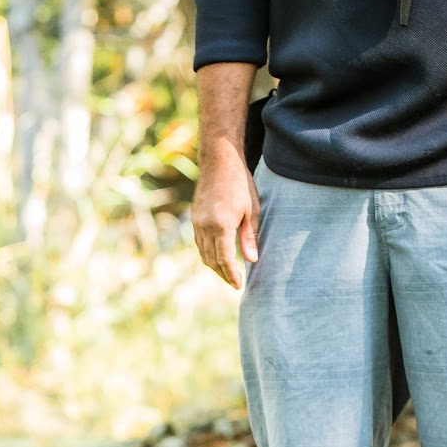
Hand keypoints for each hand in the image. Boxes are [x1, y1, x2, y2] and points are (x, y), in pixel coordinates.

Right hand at [192, 143, 260, 287]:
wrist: (218, 161)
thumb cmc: (240, 183)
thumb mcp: (251, 209)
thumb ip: (249, 237)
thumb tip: (251, 260)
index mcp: (221, 225)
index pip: (224, 259)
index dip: (231, 275)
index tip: (238, 285)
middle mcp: (205, 227)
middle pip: (211, 260)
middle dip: (222, 274)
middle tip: (234, 283)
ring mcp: (197, 223)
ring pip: (203, 253)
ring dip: (214, 266)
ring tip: (226, 273)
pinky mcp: (194, 218)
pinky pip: (199, 243)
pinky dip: (207, 253)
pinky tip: (217, 255)